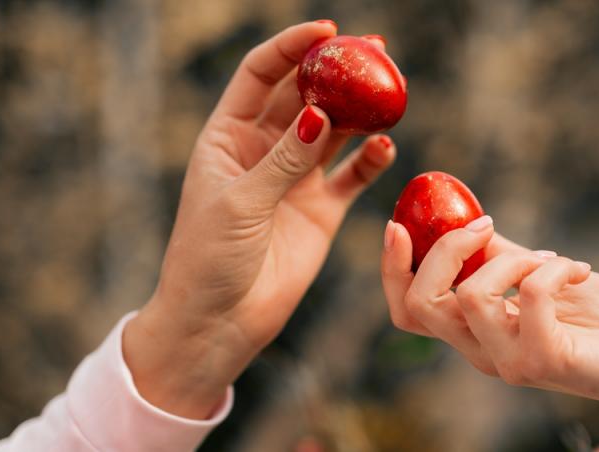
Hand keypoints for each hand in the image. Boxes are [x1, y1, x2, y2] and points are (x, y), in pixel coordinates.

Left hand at [122, 22, 395, 418]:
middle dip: (338, 72)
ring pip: (335, 132)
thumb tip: (321, 113)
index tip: (328, 31)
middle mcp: (264, 150)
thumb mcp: (240, 203)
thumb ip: (283, 159)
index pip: (261, 75)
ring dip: (360, 112)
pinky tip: (385, 148)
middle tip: (376, 51)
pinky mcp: (321, 210)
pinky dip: (370, 161)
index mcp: (228, 136)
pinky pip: (352, 176)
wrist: (219, 323)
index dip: (292, 48)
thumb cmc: (208, 260)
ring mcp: (295, 179)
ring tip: (390, 93)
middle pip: (305, 96)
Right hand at [381, 220, 598, 450]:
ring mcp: (511, 361)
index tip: (400, 223)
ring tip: (551, 257)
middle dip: (442, 250)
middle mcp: (482, 351)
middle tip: (485, 225)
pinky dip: (553, 268)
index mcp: (475, 331)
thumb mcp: (540, 274)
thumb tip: (464, 218)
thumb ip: (499, 255)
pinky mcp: (546, 360)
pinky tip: (578, 270)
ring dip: (512, 257)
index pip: (409, 309)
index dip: (393, 268)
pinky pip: (531, 295)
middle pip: (418, 305)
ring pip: (470, 295)